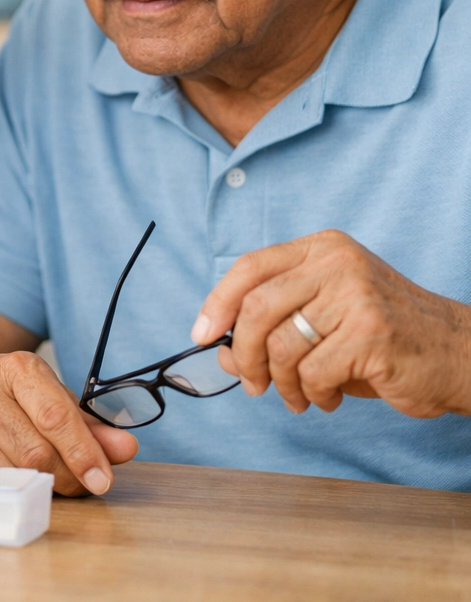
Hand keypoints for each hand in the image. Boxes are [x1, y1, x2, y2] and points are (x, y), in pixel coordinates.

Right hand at [0, 349, 137, 495]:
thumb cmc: (2, 389)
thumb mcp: (45, 390)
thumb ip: (87, 422)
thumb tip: (125, 449)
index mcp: (15, 367)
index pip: (55, 416)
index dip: (84, 452)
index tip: (103, 479)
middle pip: (37, 453)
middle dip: (67, 476)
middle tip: (83, 482)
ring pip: (14, 474)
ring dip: (43, 486)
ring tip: (52, 477)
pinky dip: (14, 489)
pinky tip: (21, 480)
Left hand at [191, 231, 470, 417]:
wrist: (460, 353)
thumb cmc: (383, 335)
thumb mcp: (324, 317)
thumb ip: (273, 326)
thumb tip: (220, 351)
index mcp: (321, 248)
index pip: (250, 267)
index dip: (217, 301)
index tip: (201, 334)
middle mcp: (336, 262)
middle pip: (257, 307)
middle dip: (242, 352)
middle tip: (249, 382)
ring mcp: (355, 295)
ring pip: (281, 345)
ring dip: (280, 383)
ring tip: (296, 396)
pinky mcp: (370, 333)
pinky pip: (313, 372)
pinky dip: (312, 394)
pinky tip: (329, 398)